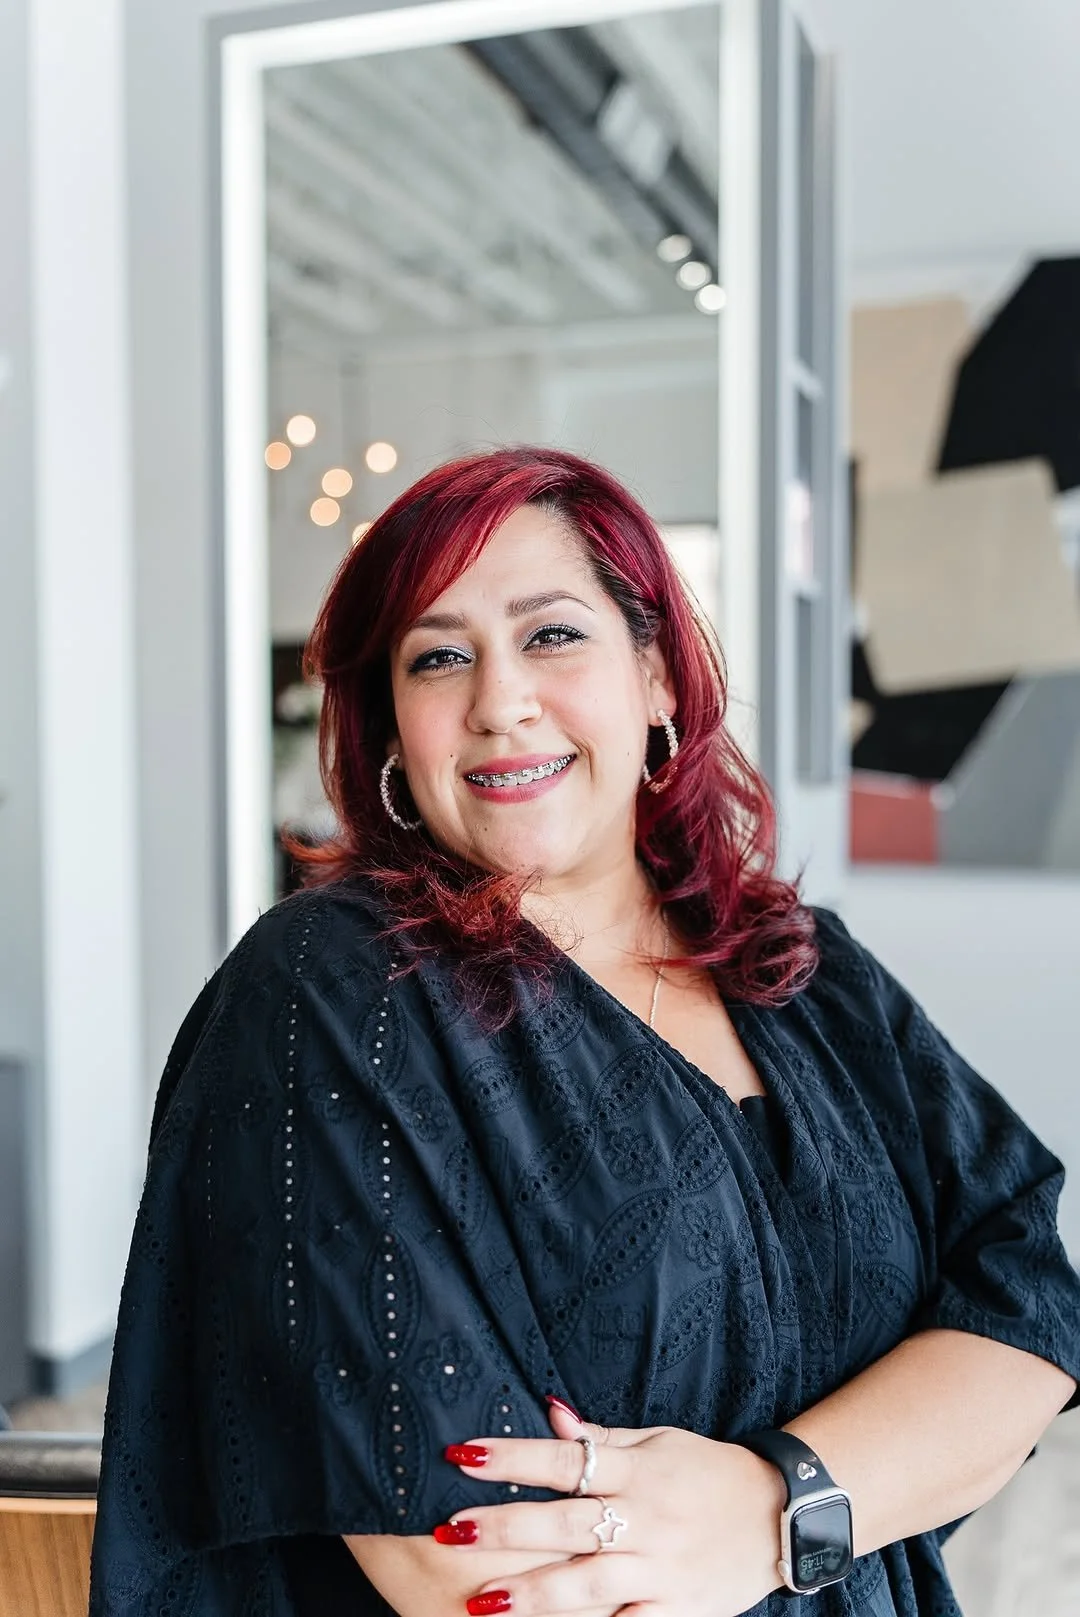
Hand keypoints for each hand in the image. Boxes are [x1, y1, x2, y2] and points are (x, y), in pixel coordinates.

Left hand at [436, 1400, 784, 1616]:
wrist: (782, 1515)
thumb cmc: (709, 1471)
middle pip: (565, 1524)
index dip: (512, 1458)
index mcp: (637, 1471)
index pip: (563, 1460)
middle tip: (449, 1528)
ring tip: (480, 1601)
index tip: (462, 1454)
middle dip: (505, 1527)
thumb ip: (602, 1437)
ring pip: (588, 1584)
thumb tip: (549, 1413)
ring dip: (532, 1593)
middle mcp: (644, 1519)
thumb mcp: (659, 1441)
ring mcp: (659, 1569)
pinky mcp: (676, 1610)